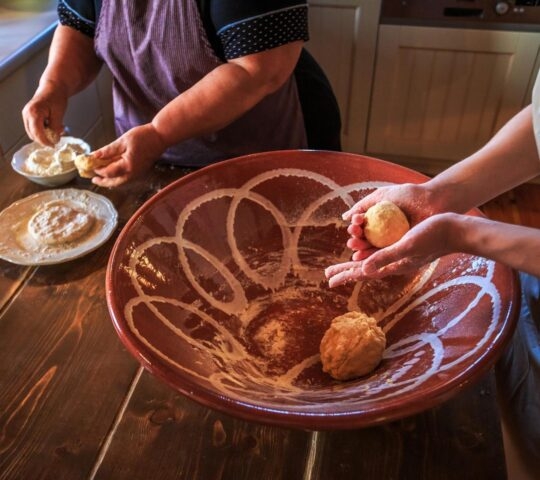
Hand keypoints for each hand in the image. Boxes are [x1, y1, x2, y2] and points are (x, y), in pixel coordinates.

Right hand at [22, 81, 67, 145]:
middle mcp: (27, 114)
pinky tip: (52, 126)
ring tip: (56, 130)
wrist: (53, 88)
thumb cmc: (56, 97)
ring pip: (33, 133)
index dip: (45, 142)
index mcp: (34, 113)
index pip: (37, 133)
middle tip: (57, 138)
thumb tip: (54, 139)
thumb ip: (55, 128)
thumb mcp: (59, 114)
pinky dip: (43, 131)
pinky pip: (34, 128)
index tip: (53, 145)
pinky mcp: (28, 116)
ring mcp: (26, 115)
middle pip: (33, 135)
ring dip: (44, 135)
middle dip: (45, 139)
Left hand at [90, 124, 167, 186]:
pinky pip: (127, 179)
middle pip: (114, 183)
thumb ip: (108, 150)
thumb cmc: (143, 137)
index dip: (98, 170)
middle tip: (93, 179)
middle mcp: (133, 174)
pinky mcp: (141, 172)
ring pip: (121, 182)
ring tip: (101, 177)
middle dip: (103, 182)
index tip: (89, 166)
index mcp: (127, 166)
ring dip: (110, 181)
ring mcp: (138, 174)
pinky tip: (114, 172)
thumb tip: (94, 155)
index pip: (108, 173)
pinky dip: (118, 178)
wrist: (161, 137)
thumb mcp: (123, 141)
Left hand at [326, 212, 460, 286]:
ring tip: (342, 264)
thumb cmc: (433, 237)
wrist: (456, 230)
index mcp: (393, 265)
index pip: (363, 272)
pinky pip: (380, 252)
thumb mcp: (407, 245)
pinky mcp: (404, 246)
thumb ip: (385, 257)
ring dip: (355, 262)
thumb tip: (363, 268)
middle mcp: (394, 263)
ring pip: (371, 260)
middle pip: (364, 268)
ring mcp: (399, 256)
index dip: (345, 275)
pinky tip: (366, 250)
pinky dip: (369, 251)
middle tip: (328, 275)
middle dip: (345, 271)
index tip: (328, 280)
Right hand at [343, 182, 439, 260]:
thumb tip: (345, 217)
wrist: (435, 201)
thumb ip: (363, 205)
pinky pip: (388, 255)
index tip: (356, 224)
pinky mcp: (404, 248)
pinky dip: (376, 258)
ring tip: (355, 248)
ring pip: (374, 248)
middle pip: (366, 239)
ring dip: (362, 250)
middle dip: (356, 240)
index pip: (363, 227)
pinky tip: (367, 259)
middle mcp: (385, 231)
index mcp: (380, 219)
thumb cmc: (411, 195)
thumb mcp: (382, 196)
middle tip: (353, 240)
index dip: (356, 227)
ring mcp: (394, 241)